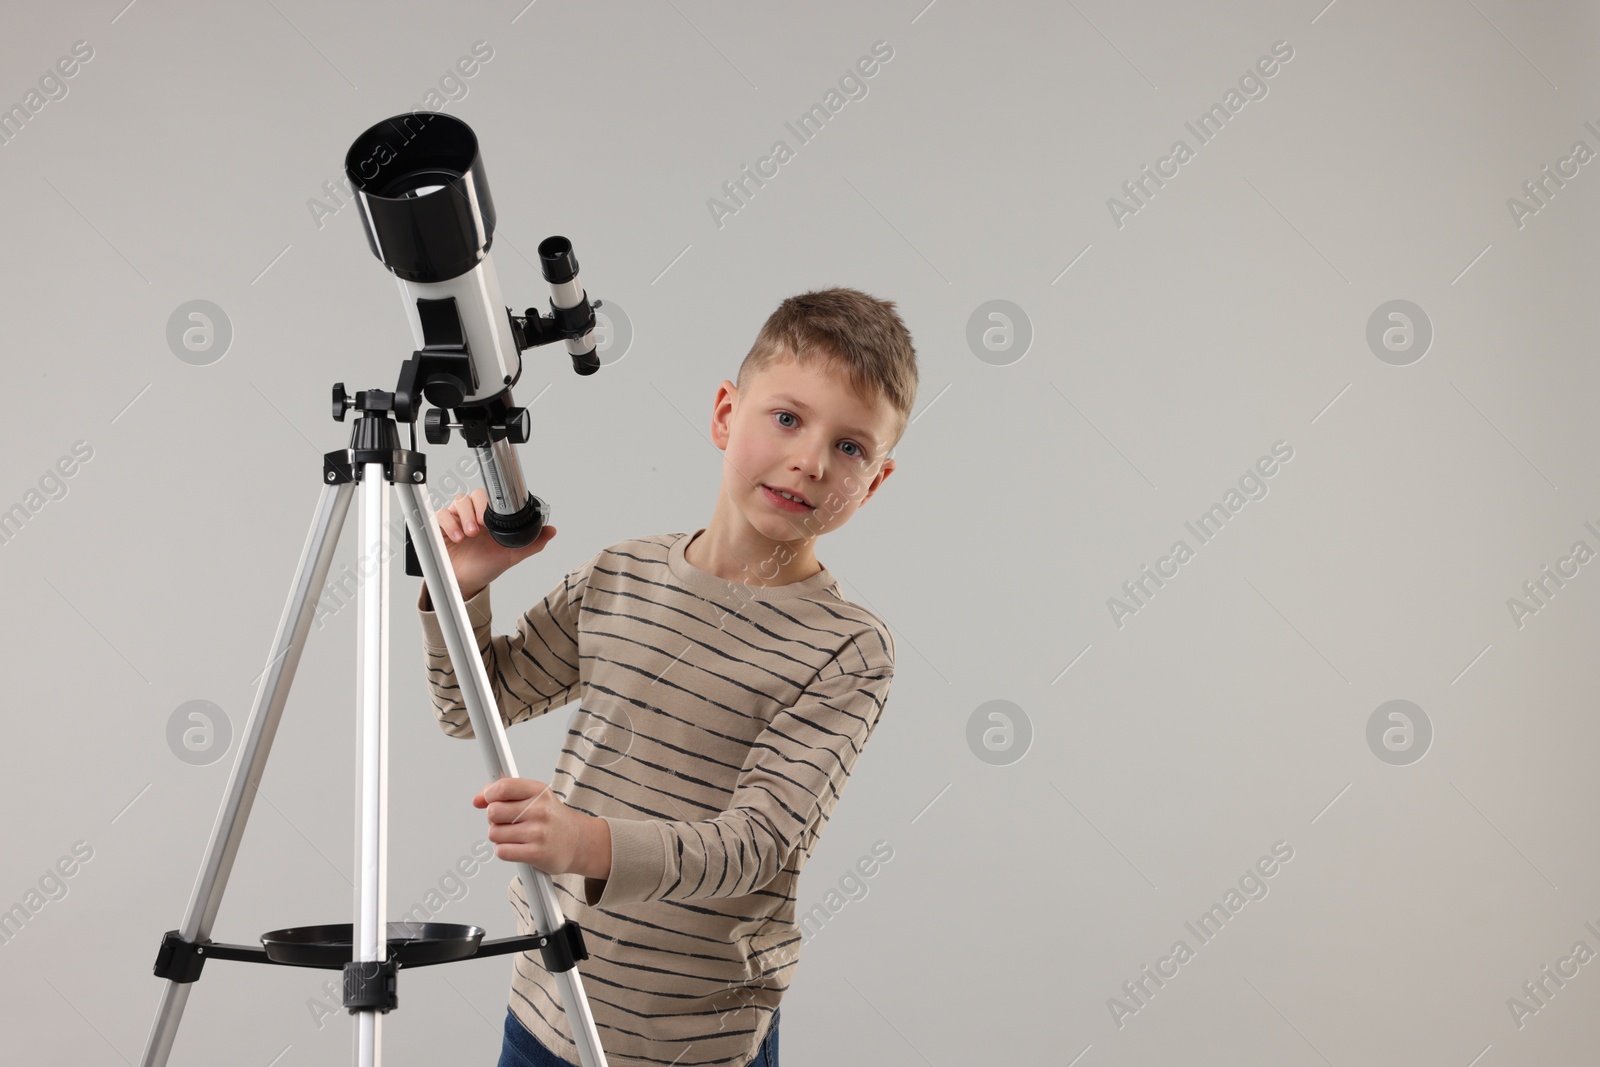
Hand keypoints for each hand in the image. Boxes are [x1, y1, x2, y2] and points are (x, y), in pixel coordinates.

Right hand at [428, 488, 556, 602]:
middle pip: (472, 496)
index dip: (490, 502)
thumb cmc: (485, 566)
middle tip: (480, 524)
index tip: (492, 516)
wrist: (466, 583)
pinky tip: (457, 537)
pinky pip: (440, 515)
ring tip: (469, 534)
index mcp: (489, 518)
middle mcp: (472, 515)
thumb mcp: (511, 555)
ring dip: (464, 516)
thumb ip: (531, 543)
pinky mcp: (441, 527)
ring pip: (458, 502)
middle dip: (476, 508)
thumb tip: (551, 531)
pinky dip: (448, 523)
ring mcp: (456, 520)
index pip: (489, 497)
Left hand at [473, 777, 607, 878]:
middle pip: (493, 812)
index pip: (503, 787)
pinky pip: (501, 851)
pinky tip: (517, 847)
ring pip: (494, 833)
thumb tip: (477, 800)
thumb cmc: (552, 819)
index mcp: (539, 791)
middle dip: (494, 818)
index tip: (489, 800)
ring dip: (499, 837)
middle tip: (507, 821)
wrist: (579, 842)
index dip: (489, 794)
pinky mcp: (536, 853)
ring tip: (515, 836)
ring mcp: (538, 832)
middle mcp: (540, 810)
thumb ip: (505, 793)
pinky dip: (504, 851)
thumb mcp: (535, 797)